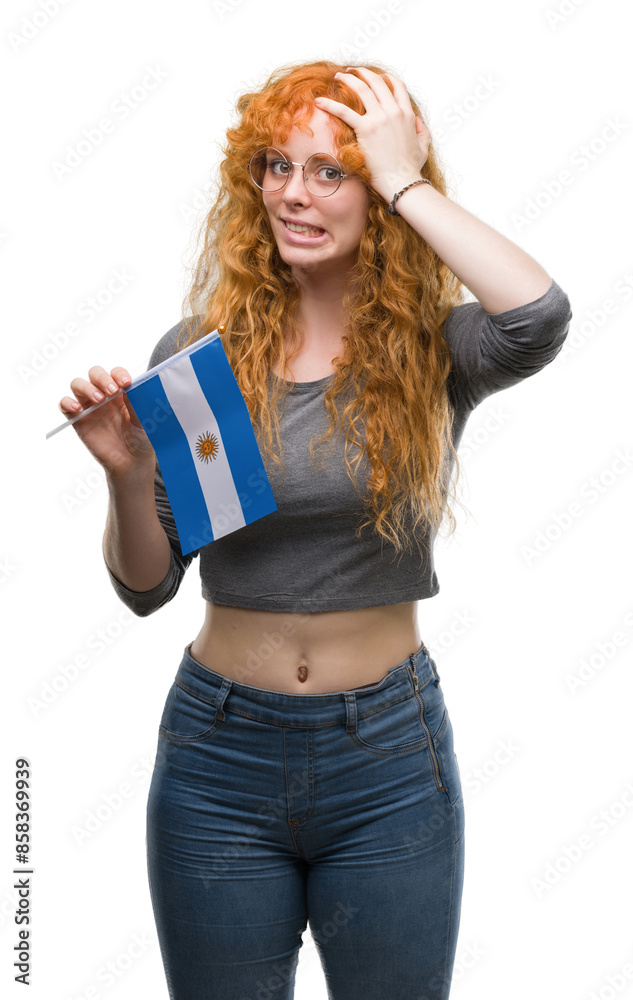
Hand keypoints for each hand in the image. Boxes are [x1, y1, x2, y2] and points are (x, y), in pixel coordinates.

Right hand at [58, 365, 155, 480]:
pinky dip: (67, 402)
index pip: (116, 373)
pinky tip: (77, 409)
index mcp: (122, 392)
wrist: (131, 462)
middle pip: (95, 373)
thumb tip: (130, 386)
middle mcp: (104, 395)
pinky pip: (65, 405)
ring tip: (98, 399)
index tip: (126, 383)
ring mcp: (90, 406)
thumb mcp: (144, 420)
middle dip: (102, 378)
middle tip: (112, 391)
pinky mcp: (78, 420)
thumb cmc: (141, 440)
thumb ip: (137, 403)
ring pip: (78, 384)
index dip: (119, 374)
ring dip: (86, 387)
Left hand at [315, 67, 430, 203]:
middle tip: (350, 72)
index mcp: (407, 114)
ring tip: (337, 77)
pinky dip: (330, 104)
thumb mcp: (423, 146)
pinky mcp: (366, 129)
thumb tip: (416, 120)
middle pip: (377, 82)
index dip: (384, 77)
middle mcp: (393, 111)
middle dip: (362, 72)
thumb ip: (421, 130)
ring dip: (348, 79)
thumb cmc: (411, 169)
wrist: (402, 182)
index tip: (374, 76)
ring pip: (362, 89)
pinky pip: (344, 111)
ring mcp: (380, 119)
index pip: (397, 86)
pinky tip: (319, 101)